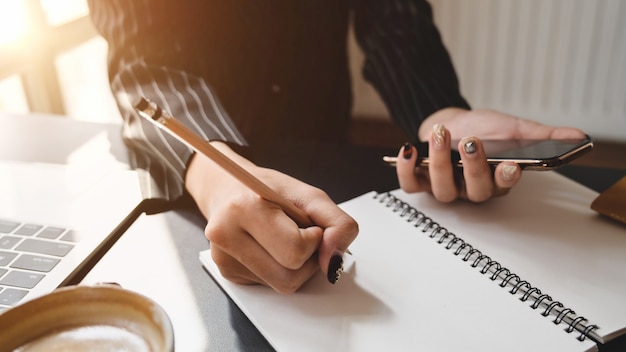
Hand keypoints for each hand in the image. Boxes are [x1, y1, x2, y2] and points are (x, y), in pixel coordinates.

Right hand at [185, 142, 356, 292]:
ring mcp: (223, 259)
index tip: (308, 224)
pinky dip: (279, 269)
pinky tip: (269, 248)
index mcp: (245, 208)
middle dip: (307, 259)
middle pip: (289, 278)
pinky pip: (270, 285)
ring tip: (284, 240)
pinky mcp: (227, 274)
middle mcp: (226, 236)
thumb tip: (335, 262)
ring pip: (282, 286)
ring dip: (295, 267)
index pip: (295, 250)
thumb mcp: (310, 195)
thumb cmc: (269, 190)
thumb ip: (337, 224)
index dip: (314, 240)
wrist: (229, 189)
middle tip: (299, 234)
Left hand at [396, 107, 585, 201]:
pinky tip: (408, 149)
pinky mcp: (420, 181)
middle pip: (474, 190)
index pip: (503, 187)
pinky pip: (411, 184)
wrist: (449, 121)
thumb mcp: (512, 128)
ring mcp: (444, 187)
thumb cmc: (482, 129)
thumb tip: (578, 137)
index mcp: (495, 180)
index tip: (511, 165)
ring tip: (442, 134)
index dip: (506, 179)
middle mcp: (470, 189)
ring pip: (443, 187)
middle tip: (472, 142)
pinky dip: (406, 169)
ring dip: (440, 161)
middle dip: (473, 167)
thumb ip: (541, 136)